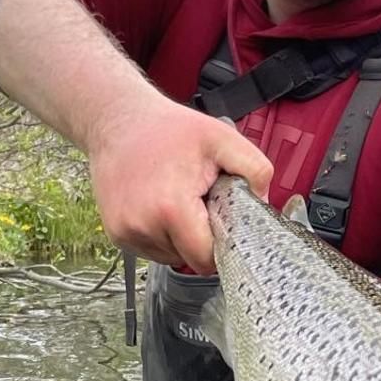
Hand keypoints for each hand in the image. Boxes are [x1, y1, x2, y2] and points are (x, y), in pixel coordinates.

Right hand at [87, 91, 271, 273]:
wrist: (117, 120)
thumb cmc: (167, 129)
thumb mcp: (222, 138)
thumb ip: (255, 169)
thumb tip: (264, 202)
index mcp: (171, 208)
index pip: (205, 259)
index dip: (221, 245)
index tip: (222, 222)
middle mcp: (143, 225)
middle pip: (189, 259)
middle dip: (202, 238)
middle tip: (200, 202)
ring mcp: (125, 232)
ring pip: (170, 256)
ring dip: (181, 238)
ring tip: (177, 199)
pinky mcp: (116, 233)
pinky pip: (152, 249)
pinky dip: (162, 234)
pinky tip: (160, 205)